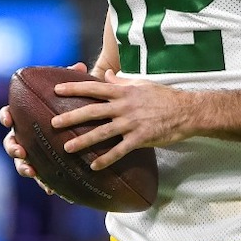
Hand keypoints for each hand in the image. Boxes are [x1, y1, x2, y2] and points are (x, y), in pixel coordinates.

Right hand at [0, 62, 91, 195]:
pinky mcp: (43, 168)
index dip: (7, 116)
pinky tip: (51, 189)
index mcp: (26, 117)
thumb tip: (81, 67)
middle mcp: (24, 136)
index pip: (10, 114)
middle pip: (10, 141)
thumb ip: (73, 82)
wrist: (80, 131)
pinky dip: (44, 183)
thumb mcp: (72, 95)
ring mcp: (32, 153)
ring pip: (21, 162)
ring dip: (23, 167)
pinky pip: (41, 177)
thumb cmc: (70, 108)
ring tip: (31, 170)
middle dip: (12, 146)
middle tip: (20, 150)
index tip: (9, 118)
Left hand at [51, 68, 190, 170]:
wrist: (187, 111)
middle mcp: (124, 107)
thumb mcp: (141, 84)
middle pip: (92, 111)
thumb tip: (107, 75)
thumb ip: (122, 81)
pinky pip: (119, 151)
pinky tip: (93, 166)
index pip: (93, 88)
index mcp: (123, 92)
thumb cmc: (163, 96)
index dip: (74, 89)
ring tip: (67, 147)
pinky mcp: (140, 138)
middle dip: (71, 117)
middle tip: (53, 124)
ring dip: (83, 140)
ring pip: (102, 133)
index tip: (56, 91)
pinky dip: (106, 159)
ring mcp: (131, 123)